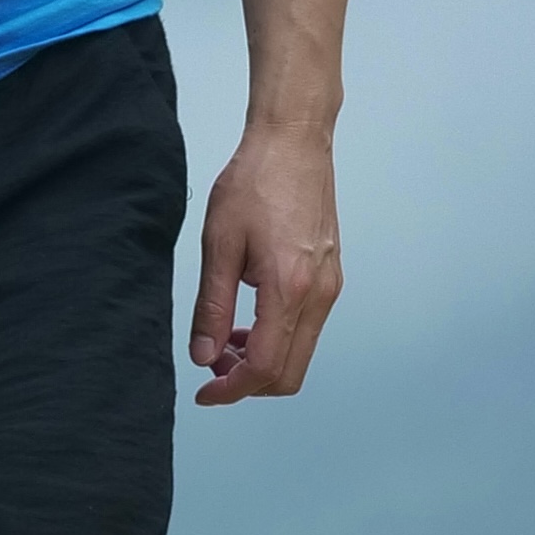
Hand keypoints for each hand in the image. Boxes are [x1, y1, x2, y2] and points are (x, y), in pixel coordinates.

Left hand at [188, 117, 342, 404]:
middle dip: (249, 382)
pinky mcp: (330, 277)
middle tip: (212, 366)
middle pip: (290, 373)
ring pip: (300, 353)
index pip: (265, 367)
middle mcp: (319, 294)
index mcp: (289, 288)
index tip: (206, 393)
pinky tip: (248, 317)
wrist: (294, 142)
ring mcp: (330, 287)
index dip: (233, 390)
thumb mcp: (219, 244)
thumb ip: (212, 306)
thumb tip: (204, 356)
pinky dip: (278, 338)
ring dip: (263, 360)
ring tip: (225, 338)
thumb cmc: (255, 181)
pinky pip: (307, 328)